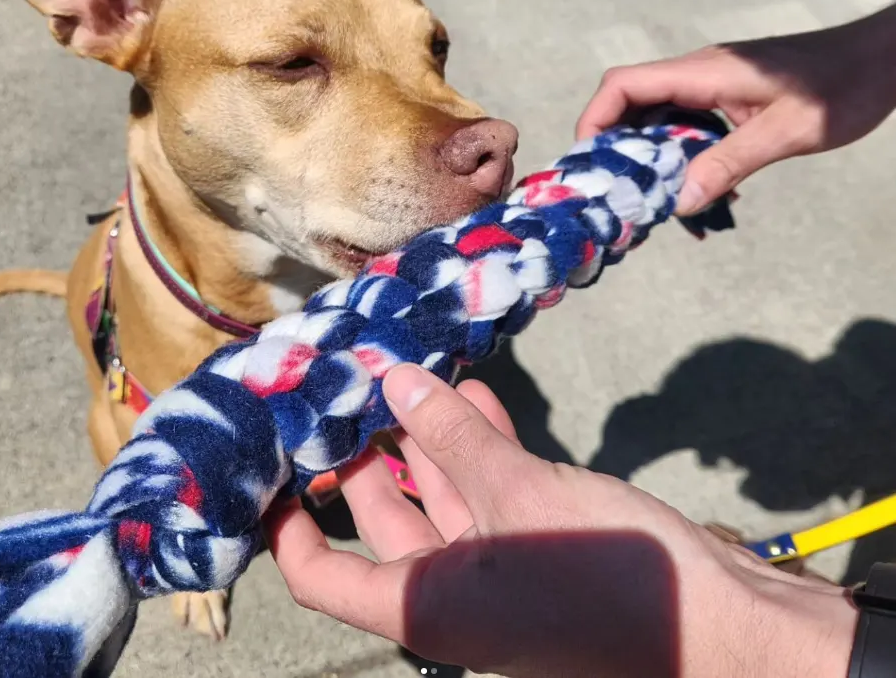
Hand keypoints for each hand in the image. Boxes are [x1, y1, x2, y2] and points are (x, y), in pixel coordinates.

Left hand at [266, 364, 855, 677]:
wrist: (724, 627)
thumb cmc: (604, 574)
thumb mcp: (518, 496)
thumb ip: (452, 437)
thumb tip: (394, 382)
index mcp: (423, 603)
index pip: (320, 574)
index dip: (286, 524)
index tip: (275, 460)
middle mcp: (451, 591)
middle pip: (382, 519)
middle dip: (366, 452)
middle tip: (347, 387)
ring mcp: (500, 568)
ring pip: (443, 495)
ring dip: (428, 437)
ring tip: (405, 373)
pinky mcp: (543, 544)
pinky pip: (494, 490)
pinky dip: (481, 444)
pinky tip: (471, 390)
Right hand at [577, 4, 895, 213]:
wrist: (885, 58)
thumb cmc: (843, 86)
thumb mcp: (788, 131)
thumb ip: (729, 163)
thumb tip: (677, 201)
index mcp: (704, 72)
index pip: (624, 84)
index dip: (594, 120)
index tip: (589, 163)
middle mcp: (700, 74)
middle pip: (633, 105)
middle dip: (619, 150)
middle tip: (621, 195)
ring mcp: (715, 84)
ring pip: (661, 120)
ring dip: (655, 159)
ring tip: (663, 203)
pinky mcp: (732, 97)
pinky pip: (692, 127)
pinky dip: (687, 158)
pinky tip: (708, 191)